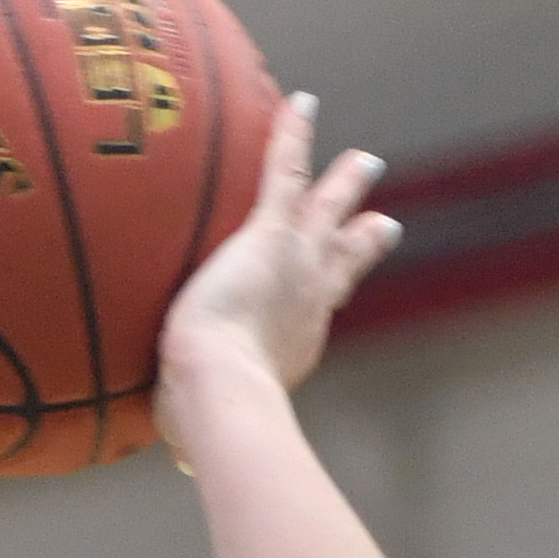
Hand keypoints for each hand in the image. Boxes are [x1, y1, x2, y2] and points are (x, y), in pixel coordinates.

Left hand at [161, 91, 403, 409]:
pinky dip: (295, 136)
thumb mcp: (206, 417)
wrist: (219, 391)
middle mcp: (309, 302)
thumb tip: (175, 454)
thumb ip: (197, 420)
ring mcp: (295, 264)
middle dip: (361, 242)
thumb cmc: (207, 415)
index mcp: (297, 342)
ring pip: (328, 213)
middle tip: (383, 224)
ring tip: (363, 161)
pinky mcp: (269, 235)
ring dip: (345, 185)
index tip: (343, 291)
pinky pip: (286, 172)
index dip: (331, 300)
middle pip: (343, 263)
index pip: (319, 314)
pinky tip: (304, 102)